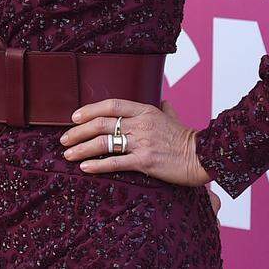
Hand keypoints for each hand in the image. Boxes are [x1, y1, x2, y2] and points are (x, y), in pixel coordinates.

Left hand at [60, 99, 211, 188]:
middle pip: (101, 123)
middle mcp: (141, 123)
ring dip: (82, 149)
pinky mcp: (145, 161)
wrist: (205, 156)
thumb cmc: (187, 139)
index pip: (110, 104)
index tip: (74, 117)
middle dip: (78, 132)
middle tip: (64, 139)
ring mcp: (142, 142)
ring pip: (104, 142)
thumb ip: (165, 109)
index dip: (89, 109)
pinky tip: (86, 168)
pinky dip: (97, 165)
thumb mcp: (173, 118)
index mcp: (145, 110)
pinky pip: (116, 162)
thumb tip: (164, 100)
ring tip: (68, 155)